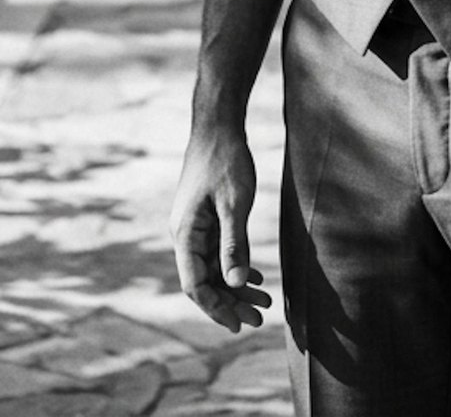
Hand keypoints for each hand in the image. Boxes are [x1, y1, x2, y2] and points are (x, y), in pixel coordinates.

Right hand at [170, 127, 272, 331]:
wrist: (218, 125)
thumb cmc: (226, 160)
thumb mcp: (234, 203)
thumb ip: (233, 244)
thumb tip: (235, 283)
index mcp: (185, 234)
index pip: (196, 285)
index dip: (217, 307)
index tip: (239, 324)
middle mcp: (185, 234)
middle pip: (205, 280)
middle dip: (230, 302)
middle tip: (259, 318)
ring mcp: (194, 226)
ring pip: (213, 267)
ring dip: (236, 285)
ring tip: (265, 301)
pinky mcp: (205, 217)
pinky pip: (217, 251)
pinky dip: (235, 265)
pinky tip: (254, 275)